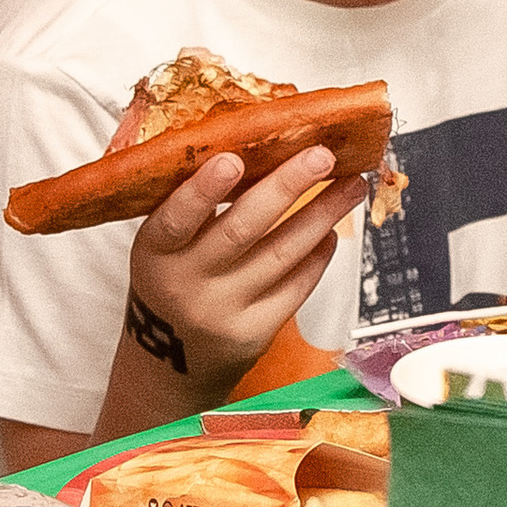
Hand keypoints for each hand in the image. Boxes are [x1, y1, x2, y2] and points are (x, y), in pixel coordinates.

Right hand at [100, 148, 371, 435]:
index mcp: (155, 252)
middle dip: (287, 187)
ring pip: (281, 254)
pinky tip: (332, 229)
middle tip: (322, 155)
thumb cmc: (174, 280)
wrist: (169, 363)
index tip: (232, 159)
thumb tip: (260, 144)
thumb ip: (197, 206)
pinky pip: (296, 286)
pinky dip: (318, 254)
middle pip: (242, 229)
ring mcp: (221, 312)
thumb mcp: (165, 247)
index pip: (175, 220)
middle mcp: (185, 284)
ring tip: (351, 184)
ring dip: (323, 214)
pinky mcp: (254, 333)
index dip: (202, 191)